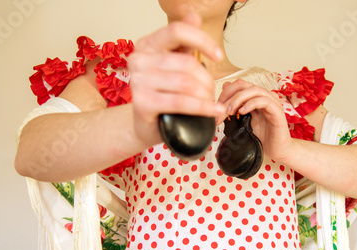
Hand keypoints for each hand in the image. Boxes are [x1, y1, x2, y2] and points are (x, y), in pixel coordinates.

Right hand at [128, 13, 225, 147]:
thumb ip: (183, 43)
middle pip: (187, 63)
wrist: (145, 125)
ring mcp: (138, 81)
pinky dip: (202, 108)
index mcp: (147, 44)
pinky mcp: (142, 103)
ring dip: (206, 96)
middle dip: (207, 80)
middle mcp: (139, 59)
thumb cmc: (162, 94)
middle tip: (212, 92)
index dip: (202, 41)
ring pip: (186, 83)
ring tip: (211, 103)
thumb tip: (193, 16)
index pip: (177, 31)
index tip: (218, 56)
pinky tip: (213, 112)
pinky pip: (181, 102)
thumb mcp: (173, 65)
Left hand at [218, 79, 293, 162]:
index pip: (238, 86)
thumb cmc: (262, 137)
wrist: (277, 150)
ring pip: (253, 90)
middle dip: (228, 95)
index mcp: (255, 98)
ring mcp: (272, 102)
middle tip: (219, 109)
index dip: (225, 93)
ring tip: (230, 111)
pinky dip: (251, 104)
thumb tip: (224, 99)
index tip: (215, 107)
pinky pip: (264, 101)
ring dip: (238, 99)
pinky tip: (242, 112)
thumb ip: (235, 110)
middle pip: (243, 85)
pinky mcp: (277, 111)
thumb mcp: (243, 122)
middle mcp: (264, 97)